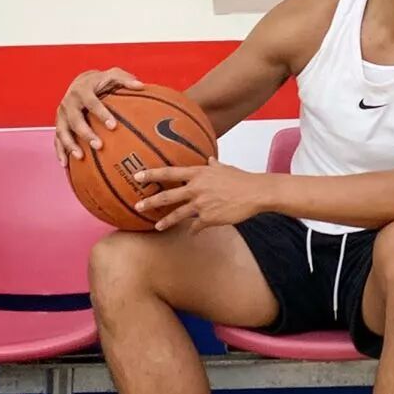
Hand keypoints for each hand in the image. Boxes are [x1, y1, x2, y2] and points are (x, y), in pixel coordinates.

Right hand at [54, 68, 144, 165]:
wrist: (80, 82)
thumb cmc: (101, 81)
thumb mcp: (113, 75)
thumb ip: (125, 80)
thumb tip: (141, 85)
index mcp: (82, 91)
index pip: (92, 103)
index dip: (101, 114)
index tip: (113, 126)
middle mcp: (68, 103)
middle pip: (75, 120)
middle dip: (86, 134)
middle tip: (99, 146)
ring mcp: (61, 115)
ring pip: (62, 131)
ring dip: (70, 145)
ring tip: (81, 156)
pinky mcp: (59, 124)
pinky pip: (56, 139)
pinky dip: (60, 151)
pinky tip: (65, 164)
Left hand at [134, 159, 265, 232]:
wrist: (256, 193)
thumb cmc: (242, 179)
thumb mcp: (226, 168)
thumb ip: (214, 166)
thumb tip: (210, 160)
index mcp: (199, 174)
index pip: (169, 173)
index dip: (152, 174)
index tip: (137, 176)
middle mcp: (196, 188)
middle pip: (168, 196)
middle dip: (150, 202)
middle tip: (138, 206)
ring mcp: (201, 204)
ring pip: (178, 214)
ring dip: (166, 221)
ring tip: (157, 226)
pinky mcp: (209, 218)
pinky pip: (196, 226)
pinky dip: (193, 230)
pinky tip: (191, 233)